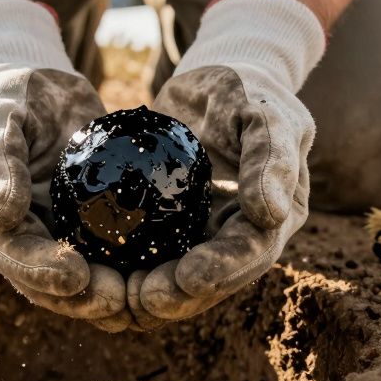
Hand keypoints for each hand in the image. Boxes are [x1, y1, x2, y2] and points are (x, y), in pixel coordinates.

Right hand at [0, 0, 130, 331]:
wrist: (36, 85)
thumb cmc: (6, 96)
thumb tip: (2, 217)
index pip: (9, 252)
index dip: (39, 270)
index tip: (74, 276)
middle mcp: (16, 232)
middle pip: (41, 278)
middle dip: (77, 296)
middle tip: (115, 301)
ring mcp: (51, 230)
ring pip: (73, 276)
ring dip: (100, 293)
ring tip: (134, 301)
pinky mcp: (84, 223)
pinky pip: (103, 251)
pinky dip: (123, 267)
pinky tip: (154, 275)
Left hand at [128, 0, 324, 326]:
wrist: (217, 79)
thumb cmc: (245, 90)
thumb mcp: (262, 111)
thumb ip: (270, 156)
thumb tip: (271, 215)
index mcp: (278, 213)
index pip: (251, 252)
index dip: (222, 271)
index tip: (187, 279)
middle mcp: (246, 232)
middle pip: (216, 277)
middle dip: (181, 295)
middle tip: (142, 301)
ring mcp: (210, 231)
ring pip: (185, 277)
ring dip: (156, 294)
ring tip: (120, 301)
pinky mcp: (176, 224)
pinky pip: (157, 255)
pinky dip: (134, 270)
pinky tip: (102, 277)